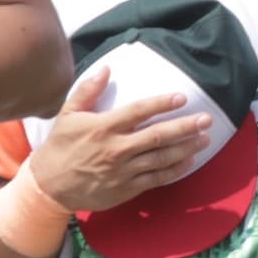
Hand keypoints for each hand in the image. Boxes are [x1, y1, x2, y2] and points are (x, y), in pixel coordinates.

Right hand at [26, 63, 213, 210]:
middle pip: (158, 136)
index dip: (162, 103)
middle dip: (185, 127)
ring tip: (205, 138)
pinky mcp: (127, 188)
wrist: (50, 186)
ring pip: (162, 158)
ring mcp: (124, 170)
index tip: (182, 98)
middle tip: (206, 119)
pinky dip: (175, 169)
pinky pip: (157, 178)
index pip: (138, 111)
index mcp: (103, 127)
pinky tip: (189, 160)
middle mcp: (116, 149)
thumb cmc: (60, 147)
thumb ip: (87, 91)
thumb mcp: (67, 115)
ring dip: (186, 147)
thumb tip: (106, 69)